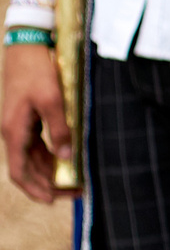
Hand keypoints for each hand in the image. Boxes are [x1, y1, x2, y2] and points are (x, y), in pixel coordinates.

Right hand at [4, 44, 72, 205]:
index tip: (52, 200)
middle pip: (28, 168)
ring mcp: (20, 126)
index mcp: (14, 131)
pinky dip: (50, 155)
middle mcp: (13, 133)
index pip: (20, 171)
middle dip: (48, 184)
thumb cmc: (38, 72)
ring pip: (34, 157)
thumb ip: (60, 128)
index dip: (34, 188)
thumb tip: (66, 155)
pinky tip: (67, 160)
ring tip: (75, 180)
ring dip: (51, 171)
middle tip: (74, 193)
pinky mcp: (28, 119)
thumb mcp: (53, 100)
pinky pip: (38, 144)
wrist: (26, 49)